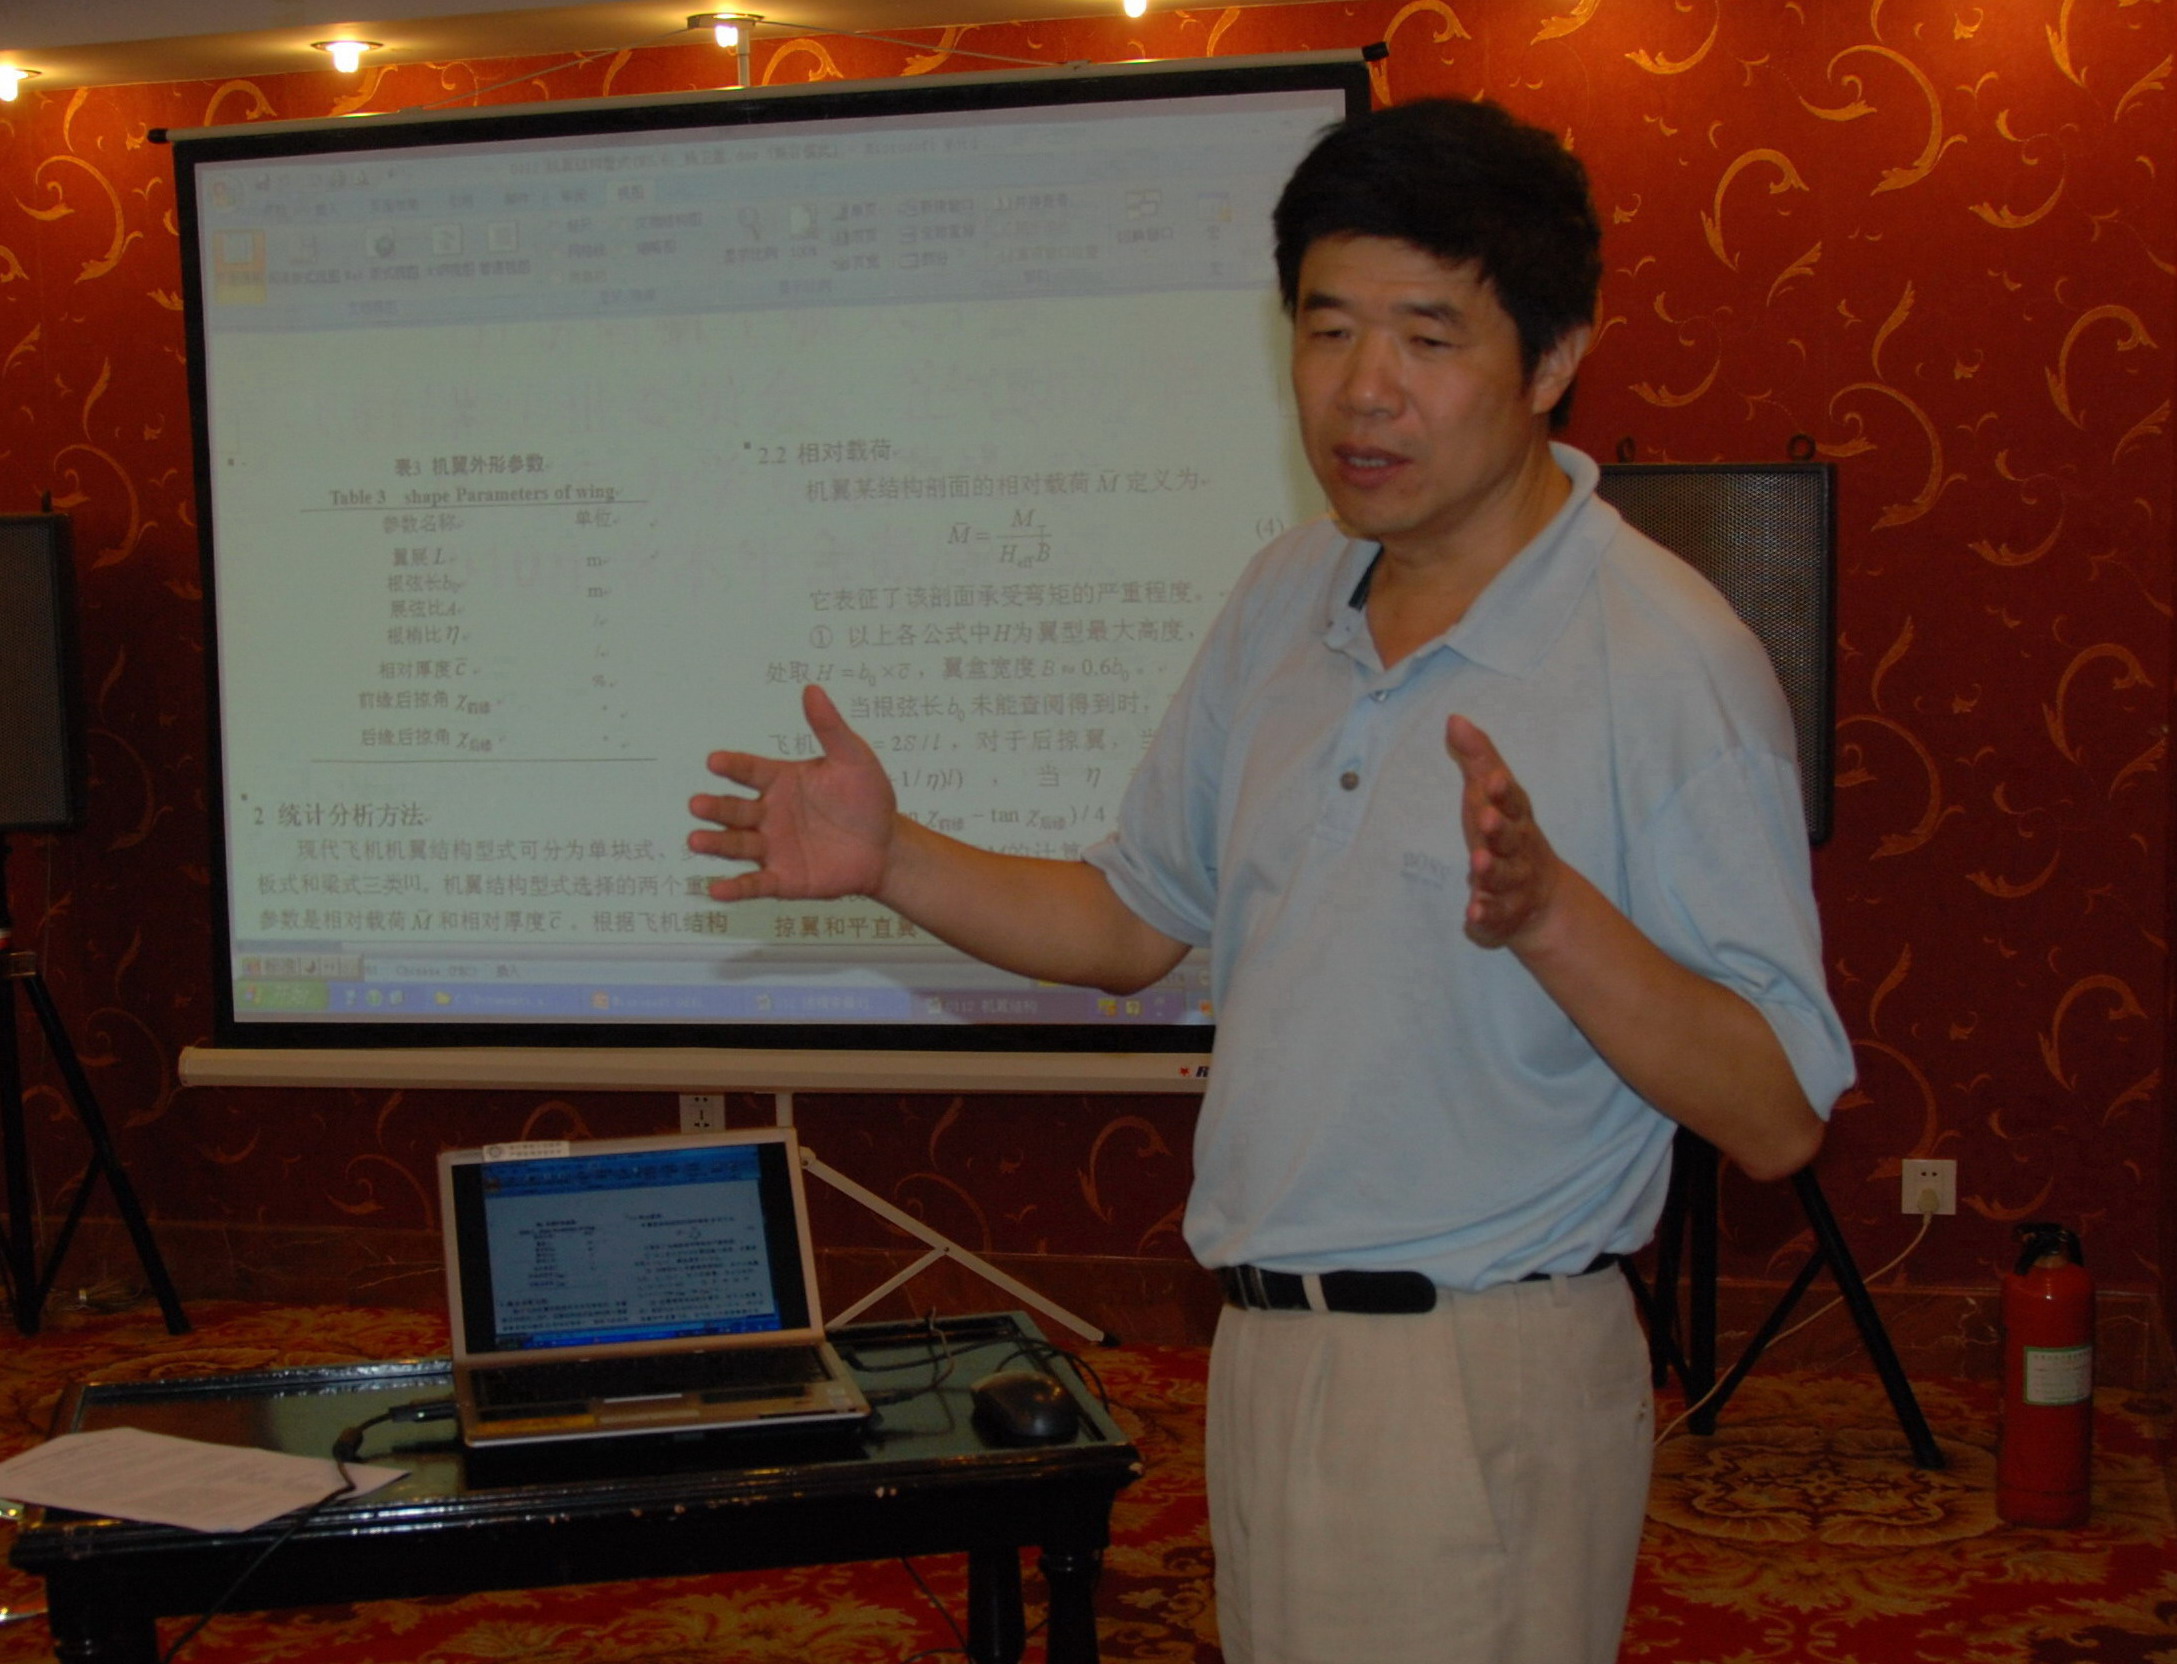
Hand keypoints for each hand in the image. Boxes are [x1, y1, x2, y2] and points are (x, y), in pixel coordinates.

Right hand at [688, 685, 896, 901]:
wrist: (886, 846)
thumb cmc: (867, 799)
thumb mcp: (853, 760)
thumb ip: (830, 728)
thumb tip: (811, 690)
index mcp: (780, 781)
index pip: (750, 770)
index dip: (733, 766)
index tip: (715, 761)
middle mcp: (769, 813)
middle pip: (735, 809)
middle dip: (715, 807)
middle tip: (696, 804)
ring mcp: (772, 847)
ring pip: (737, 845)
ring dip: (715, 843)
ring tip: (695, 840)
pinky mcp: (782, 879)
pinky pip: (754, 883)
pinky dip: (735, 888)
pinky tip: (715, 889)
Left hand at [1444, 713, 1560, 949]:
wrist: (1540, 900)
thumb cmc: (1506, 834)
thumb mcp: (1491, 796)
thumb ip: (1478, 759)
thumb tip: (1454, 719)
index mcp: (1516, 820)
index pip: (1513, 803)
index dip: (1504, 792)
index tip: (1493, 779)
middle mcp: (1519, 852)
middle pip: (1511, 839)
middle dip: (1499, 829)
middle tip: (1485, 819)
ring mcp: (1512, 886)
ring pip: (1503, 879)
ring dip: (1491, 872)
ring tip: (1477, 865)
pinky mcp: (1501, 915)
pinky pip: (1494, 917)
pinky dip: (1485, 915)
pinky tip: (1473, 912)